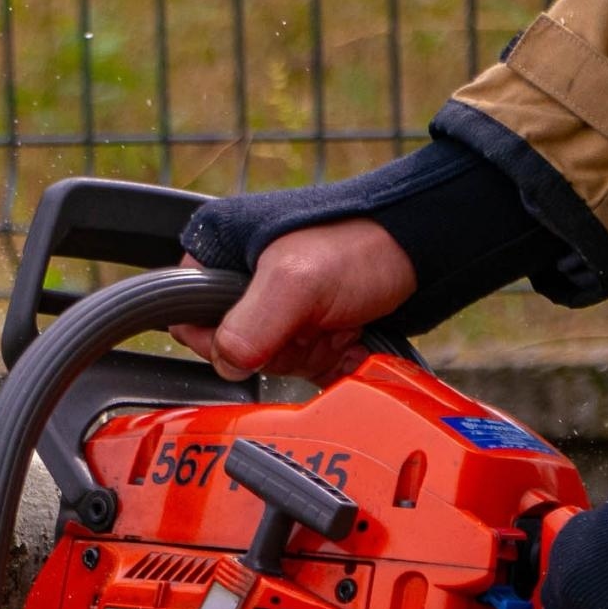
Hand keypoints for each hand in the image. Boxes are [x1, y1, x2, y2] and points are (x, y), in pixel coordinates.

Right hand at [169, 218, 416, 382]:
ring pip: (263, 360)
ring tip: (331, 326)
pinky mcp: (301, 326)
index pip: (185, 316)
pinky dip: (320, 361)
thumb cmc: (359, 243)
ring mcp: (273, 305)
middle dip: (272, 348)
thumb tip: (226, 363)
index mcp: (218, 248)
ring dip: (301, 354)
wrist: (422, 249)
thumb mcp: (296, 281)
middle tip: (307, 325)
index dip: (216, 338)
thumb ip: (252, 324)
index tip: (256, 337)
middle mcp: (240, 277)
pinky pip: (295, 365)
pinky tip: (341, 339)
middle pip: (227, 347)